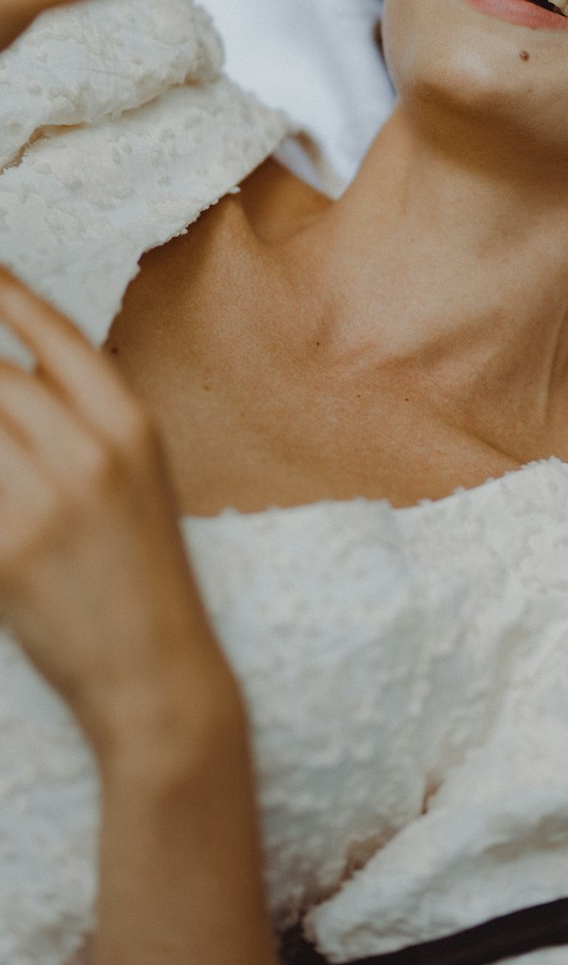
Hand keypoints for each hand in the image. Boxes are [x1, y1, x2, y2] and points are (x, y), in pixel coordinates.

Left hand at [0, 265, 235, 766]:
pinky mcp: (5, 552)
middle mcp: (91, 450)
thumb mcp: (137, 475)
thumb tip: (11, 377)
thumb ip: (79, 417)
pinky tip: (0, 493)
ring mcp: (45, 501)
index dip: (5, 294)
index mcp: (130, 422)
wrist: (154, 670)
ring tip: (1, 452)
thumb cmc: (140, 568)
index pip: (52, 333)